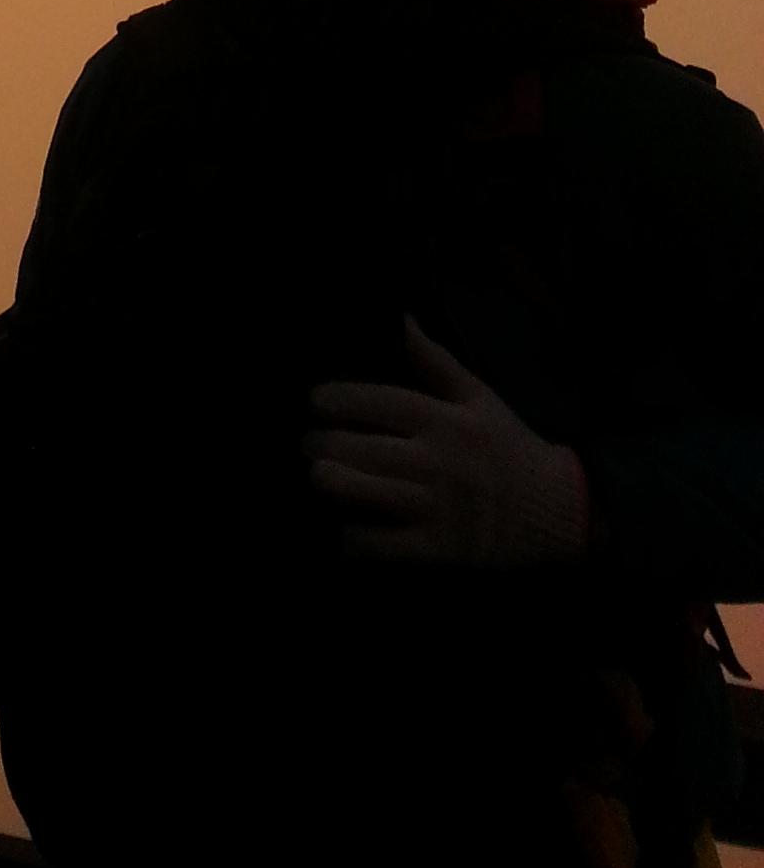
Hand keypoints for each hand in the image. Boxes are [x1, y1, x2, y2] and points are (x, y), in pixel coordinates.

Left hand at [306, 318, 589, 567]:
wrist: (560, 511)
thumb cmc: (509, 447)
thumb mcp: (478, 396)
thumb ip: (434, 360)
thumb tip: (400, 318)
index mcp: (446, 421)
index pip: (381, 402)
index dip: (340, 400)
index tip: (314, 401)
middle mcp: (440, 462)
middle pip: (364, 448)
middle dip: (323, 445)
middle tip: (307, 444)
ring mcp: (440, 507)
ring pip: (368, 492)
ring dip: (332, 483)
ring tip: (317, 476)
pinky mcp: (443, 550)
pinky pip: (385, 546)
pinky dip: (357, 539)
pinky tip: (345, 532)